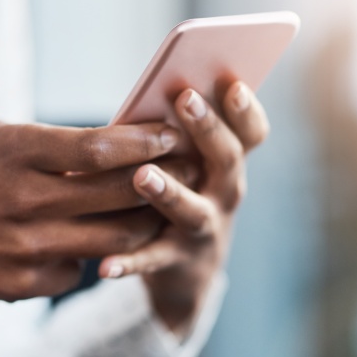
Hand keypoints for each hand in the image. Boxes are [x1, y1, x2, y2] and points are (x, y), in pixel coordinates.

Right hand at [0, 119, 181, 352]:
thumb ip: (42, 139)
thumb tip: (104, 142)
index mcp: (14, 150)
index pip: (100, 146)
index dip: (144, 140)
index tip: (171, 135)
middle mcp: (24, 198)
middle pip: (120, 192)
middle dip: (164, 178)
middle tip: (188, 169)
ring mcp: (25, 246)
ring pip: (114, 238)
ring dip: (143, 222)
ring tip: (159, 209)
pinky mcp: (22, 284)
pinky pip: (79, 271)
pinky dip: (92, 257)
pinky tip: (90, 244)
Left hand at [98, 82, 268, 334]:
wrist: (188, 272)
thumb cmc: (181, 194)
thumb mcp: (189, 163)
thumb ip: (177, 133)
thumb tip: (151, 89)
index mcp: (227, 163)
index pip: (251, 134)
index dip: (246, 110)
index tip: (234, 84)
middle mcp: (224, 194)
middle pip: (226, 160)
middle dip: (209, 129)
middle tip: (186, 99)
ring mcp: (204, 230)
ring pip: (192, 210)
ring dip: (169, 192)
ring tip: (142, 175)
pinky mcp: (175, 262)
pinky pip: (151, 260)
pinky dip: (129, 263)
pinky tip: (105, 265)